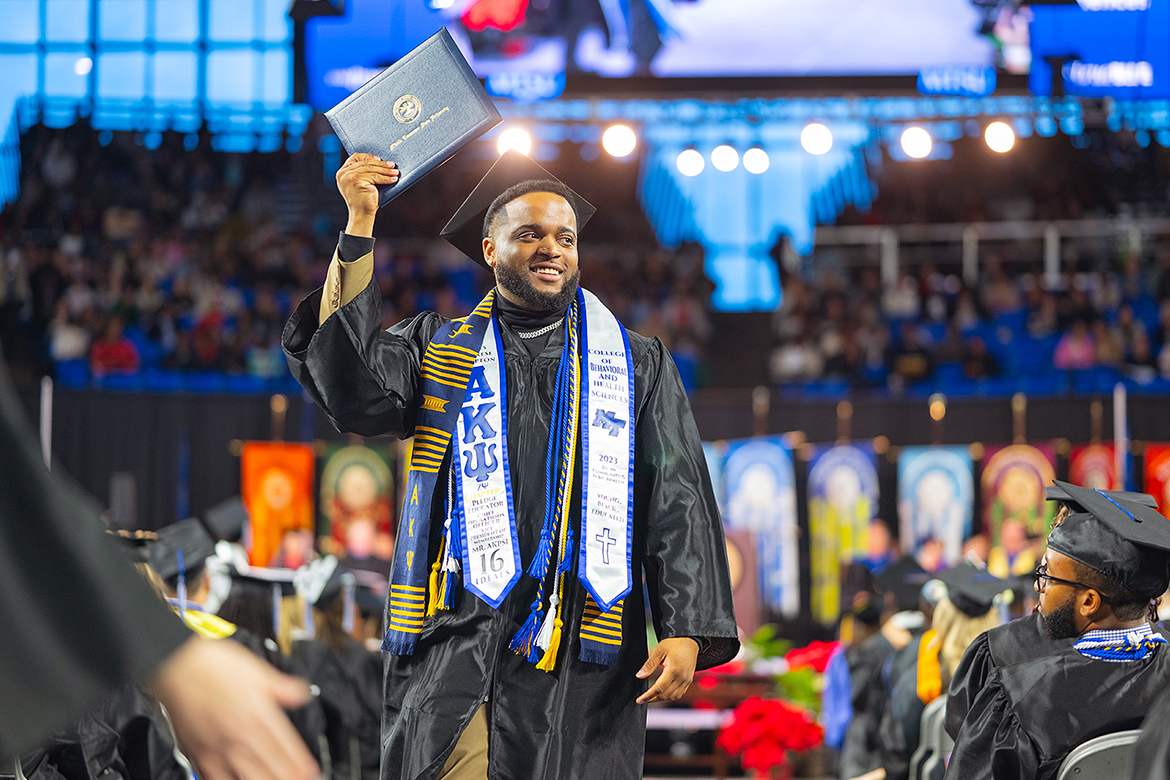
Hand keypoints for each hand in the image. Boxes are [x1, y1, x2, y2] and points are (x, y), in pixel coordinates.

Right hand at [153, 637, 318, 779]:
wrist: (177, 663)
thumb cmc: (213, 664)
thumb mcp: (257, 670)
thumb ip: (282, 687)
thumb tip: (302, 694)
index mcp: (258, 714)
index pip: (287, 748)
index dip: (303, 765)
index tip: (312, 773)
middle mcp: (240, 735)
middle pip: (272, 768)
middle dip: (289, 778)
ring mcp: (218, 747)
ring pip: (247, 778)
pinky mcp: (197, 753)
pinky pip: (214, 779)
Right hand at [336, 153, 398, 236]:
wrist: (361, 215)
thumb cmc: (363, 200)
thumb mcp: (360, 184)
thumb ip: (363, 173)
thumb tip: (381, 162)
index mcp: (342, 173)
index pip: (355, 158)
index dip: (368, 157)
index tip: (379, 159)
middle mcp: (343, 174)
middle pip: (365, 163)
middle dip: (381, 164)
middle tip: (392, 165)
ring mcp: (349, 177)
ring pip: (371, 169)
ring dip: (385, 171)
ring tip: (395, 172)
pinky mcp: (356, 181)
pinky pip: (375, 176)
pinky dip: (386, 178)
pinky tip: (393, 179)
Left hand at [636, 636, 699, 703]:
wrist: (689, 642)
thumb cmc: (674, 644)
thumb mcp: (659, 651)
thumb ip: (649, 665)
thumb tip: (639, 676)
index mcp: (674, 670)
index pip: (659, 688)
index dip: (648, 696)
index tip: (639, 700)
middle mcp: (682, 678)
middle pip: (666, 695)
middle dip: (653, 699)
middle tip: (642, 700)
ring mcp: (686, 680)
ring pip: (673, 697)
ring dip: (661, 699)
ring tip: (651, 698)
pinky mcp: (688, 681)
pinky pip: (679, 694)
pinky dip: (669, 697)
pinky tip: (662, 694)